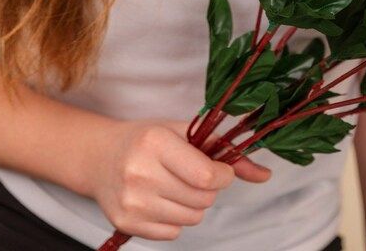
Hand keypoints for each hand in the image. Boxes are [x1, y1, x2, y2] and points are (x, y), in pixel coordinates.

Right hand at [88, 117, 271, 240]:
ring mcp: (132, 201)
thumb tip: (265, 175)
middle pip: (202, 199)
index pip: (206, 176)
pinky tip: (161, 199)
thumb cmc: (147, 140)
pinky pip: (173, 233)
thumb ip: (225, 151)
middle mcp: (141, 173)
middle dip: (209, 189)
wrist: (100, 157)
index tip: (221, 170)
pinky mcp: (126, 223)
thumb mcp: (183, 132)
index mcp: (156, 142)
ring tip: (176, 185)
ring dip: (194, 204)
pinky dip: (175, 219)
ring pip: (191, 218)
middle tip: (194, 175)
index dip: (223, 176)